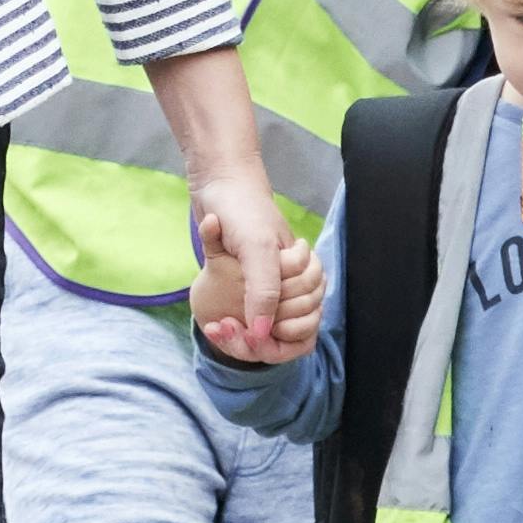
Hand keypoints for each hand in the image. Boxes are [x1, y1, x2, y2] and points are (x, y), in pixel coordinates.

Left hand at [187, 178, 323, 365]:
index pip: (301, 327)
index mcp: (305, 274)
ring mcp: (275, 282)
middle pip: (285, 335)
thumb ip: (264, 291)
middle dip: (252, 340)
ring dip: (242, 337)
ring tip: (217, 328)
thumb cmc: (241, 211)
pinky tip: (218, 324)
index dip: (270, 338)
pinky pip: (254, 322)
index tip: (234, 330)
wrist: (219, 182)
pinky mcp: (255, 283)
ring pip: (270, 333)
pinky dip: (236, 329)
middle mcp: (294, 281)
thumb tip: (263, 334)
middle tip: (219, 329)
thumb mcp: (256, 250)